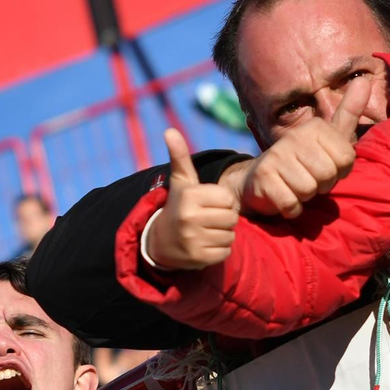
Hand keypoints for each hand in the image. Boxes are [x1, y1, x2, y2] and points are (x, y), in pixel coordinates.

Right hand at [145, 129, 240, 270]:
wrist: (158, 241)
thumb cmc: (178, 206)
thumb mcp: (180, 182)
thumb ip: (179, 157)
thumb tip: (169, 130)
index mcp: (190, 196)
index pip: (228, 200)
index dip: (221, 203)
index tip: (206, 205)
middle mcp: (190, 217)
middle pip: (231, 218)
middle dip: (223, 219)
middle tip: (206, 220)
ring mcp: (193, 239)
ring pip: (230, 235)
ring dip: (221, 235)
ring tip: (204, 232)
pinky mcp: (197, 258)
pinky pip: (224, 252)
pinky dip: (218, 251)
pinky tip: (204, 246)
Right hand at [229, 75, 367, 217]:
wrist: (258, 180)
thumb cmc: (303, 160)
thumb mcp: (329, 135)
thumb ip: (348, 111)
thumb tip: (364, 80)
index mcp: (315, 127)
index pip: (346, 160)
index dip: (339, 172)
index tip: (324, 167)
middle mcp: (294, 137)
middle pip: (328, 175)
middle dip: (321, 186)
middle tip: (308, 179)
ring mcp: (276, 157)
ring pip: (308, 190)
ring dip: (304, 197)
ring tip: (295, 187)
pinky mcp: (263, 178)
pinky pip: (291, 203)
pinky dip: (291, 209)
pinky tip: (284, 198)